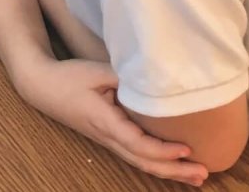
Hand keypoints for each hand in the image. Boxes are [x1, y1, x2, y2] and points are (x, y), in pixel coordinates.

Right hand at [17, 58, 208, 186]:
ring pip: (141, 163)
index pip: (137, 144)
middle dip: (174, 170)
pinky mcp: (109, 138)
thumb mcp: (96, 71)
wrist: (44, 87)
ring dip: (169, 172)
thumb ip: (124, 77)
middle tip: (203, 172)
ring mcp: (108, 141)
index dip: (163, 150)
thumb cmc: (69, 77)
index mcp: (105, 121)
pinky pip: (136, 156)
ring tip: (196, 178)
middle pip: (144, 161)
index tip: (187, 148)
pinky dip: (157, 164)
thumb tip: (154, 81)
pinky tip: (172, 166)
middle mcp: (108, 137)